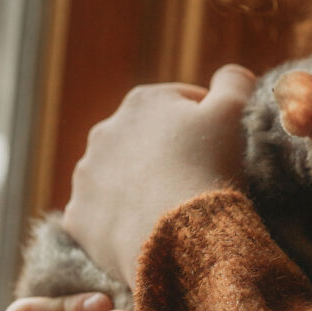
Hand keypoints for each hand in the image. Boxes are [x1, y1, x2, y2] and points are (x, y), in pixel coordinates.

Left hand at [63, 64, 255, 287]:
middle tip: (196, 180)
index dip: (207, 123)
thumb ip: (233, 82)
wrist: (176, 236)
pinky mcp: (78, 216)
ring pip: (116, 176)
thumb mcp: (234, 111)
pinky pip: (99, 215)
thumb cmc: (208, 168)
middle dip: (166, 154)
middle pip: (145, 140)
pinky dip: (117, 221)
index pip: (181, 104)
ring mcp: (86, 176)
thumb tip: (230, 74)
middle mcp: (104, 132)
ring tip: (168, 209)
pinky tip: (142, 230)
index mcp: (142, 102)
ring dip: (137, 186)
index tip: (223, 147)